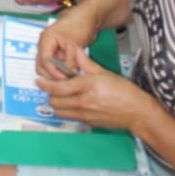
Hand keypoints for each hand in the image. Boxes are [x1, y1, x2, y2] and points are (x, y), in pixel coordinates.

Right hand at [37, 7, 98, 76]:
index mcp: (46, 40)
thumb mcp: (75, 44)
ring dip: (57, 74)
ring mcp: (50, 49)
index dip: (53, 72)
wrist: (89, 17)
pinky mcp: (57, 52)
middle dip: (52, 75)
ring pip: (48, 67)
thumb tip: (69, 76)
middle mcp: (45, 45)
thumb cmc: (80, 25)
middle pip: (41, 66)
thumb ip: (70, 61)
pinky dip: (61, 70)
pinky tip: (71, 74)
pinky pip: (56, 65)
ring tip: (69, 78)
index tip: (64, 80)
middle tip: (65, 82)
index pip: (44, 61)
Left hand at [37, 48, 153, 131]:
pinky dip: (68, 111)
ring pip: (60, 112)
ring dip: (57, 104)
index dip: (45, 85)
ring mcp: (84, 115)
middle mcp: (82, 102)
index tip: (38, 81)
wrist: (136, 111)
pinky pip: (71, 117)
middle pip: (55, 102)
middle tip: (52, 88)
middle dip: (50, 95)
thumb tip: (76, 51)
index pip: (58, 88)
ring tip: (61, 96)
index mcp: (86, 86)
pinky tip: (74, 103)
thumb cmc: (124, 90)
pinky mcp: (88, 123)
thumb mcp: (104, 72)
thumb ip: (87, 63)